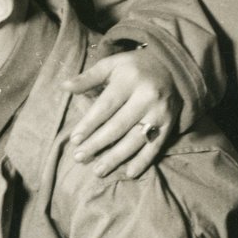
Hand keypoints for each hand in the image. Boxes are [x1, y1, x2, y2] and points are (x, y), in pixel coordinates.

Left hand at [63, 47, 177, 177]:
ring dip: (116, 157)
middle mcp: (147, 97)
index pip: (105, 107)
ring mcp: (160, 113)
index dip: (89, 124)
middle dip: (97, 144)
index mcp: (129, 81)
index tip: (74, 140)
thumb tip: (64, 86)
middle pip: (118, 126)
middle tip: (79, 158)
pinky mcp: (170, 125)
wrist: (173, 68)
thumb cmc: (134, 68)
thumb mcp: (111, 65)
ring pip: (136, 139)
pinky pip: (156, 146)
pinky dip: (143, 161)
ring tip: (98, 170)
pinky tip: (129, 173)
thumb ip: (88, 77)